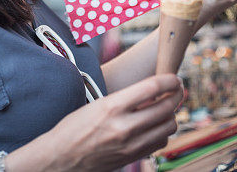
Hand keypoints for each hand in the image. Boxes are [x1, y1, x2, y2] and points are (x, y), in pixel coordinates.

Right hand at [9, 74, 182, 171]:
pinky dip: (162, 132)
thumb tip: (152, 91)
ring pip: (168, 126)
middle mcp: (124, 126)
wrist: (60, 158)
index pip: (152, 87)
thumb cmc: (73, 128)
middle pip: (166, 107)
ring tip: (163, 108)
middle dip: (176, 95)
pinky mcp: (132, 157)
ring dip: (171, 115)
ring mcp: (131, 145)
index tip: (174, 78)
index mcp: (112, 106)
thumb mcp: (97, 104)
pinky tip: (153, 126)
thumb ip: (125, 98)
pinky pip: (160, 142)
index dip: (169, 80)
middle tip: (176, 90)